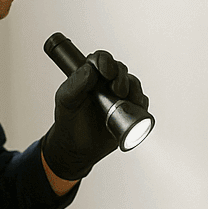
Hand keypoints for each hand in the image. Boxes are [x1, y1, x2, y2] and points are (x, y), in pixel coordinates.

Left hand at [40, 48, 147, 180]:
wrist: (78, 149)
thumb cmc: (69, 121)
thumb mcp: (66, 101)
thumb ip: (75, 84)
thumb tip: (90, 70)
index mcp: (90, 75)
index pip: (101, 59)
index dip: (106, 62)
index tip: (106, 73)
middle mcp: (106, 83)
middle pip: (120, 70)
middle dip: (121, 78)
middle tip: (117, 91)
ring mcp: (120, 96)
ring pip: (133, 84)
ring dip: (133, 90)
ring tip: (127, 101)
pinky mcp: (131, 110)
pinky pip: (141, 103)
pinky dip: (141, 105)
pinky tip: (135, 110)